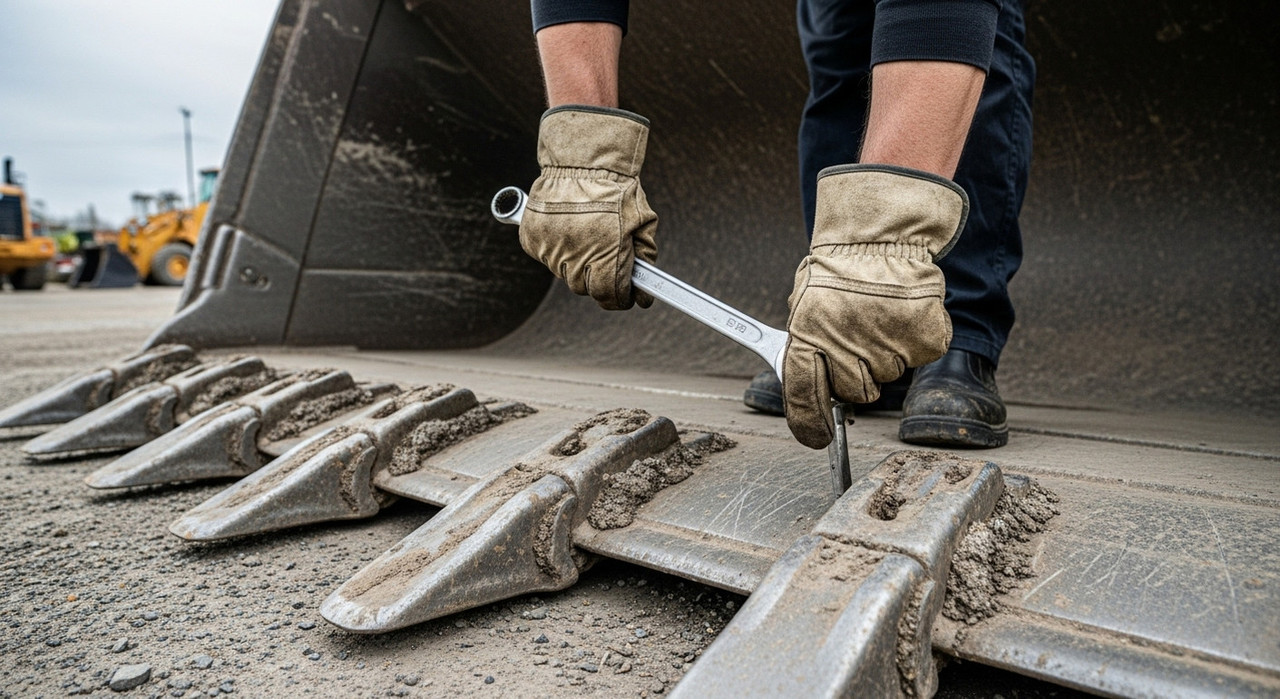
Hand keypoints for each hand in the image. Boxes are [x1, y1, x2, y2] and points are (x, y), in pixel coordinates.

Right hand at [519, 106, 657, 309]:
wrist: (581, 160)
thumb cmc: (616, 189)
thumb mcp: (643, 221)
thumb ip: (644, 258)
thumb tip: (643, 291)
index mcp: (606, 256)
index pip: (609, 296)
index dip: (619, 299)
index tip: (624, 295)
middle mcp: (575, 258)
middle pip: (585, 288)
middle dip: (598, 279)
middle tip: (605, 257)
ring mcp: (550, 250)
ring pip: (564, 273)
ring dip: (576, 262)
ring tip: (586, 233)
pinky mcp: (531, 240)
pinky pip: (546, 256)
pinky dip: (556, 248)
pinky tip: (567, 228)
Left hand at [783, 165, 967, 447]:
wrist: (880, 234)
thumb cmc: (839, 270)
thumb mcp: (805, 307)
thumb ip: (807, 348)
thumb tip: (808, 389)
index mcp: (808, 336)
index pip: (804, 397)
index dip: (809, 425)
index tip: (817, 437)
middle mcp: (846, 344)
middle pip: (857, 392)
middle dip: (858, 373)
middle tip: (859, 336)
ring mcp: (887, 343)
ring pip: (890, 375)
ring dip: (886, 353)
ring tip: (879, 315)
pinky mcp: (923, 338)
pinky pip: (919, 356)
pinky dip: (915, 339)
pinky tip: (902, 313)